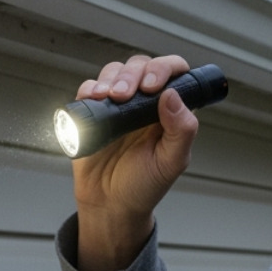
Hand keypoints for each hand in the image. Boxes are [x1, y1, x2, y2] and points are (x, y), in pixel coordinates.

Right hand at [71, 54, 198, 270]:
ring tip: (107, 98)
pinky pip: (90, 88)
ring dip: (111, 78)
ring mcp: (118, 105)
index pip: (174, 73)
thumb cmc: (144, 185)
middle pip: (141, 66)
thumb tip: (173, 96)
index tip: (152, 87)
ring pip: (115, 71)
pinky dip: (89, 88)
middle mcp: (144, 102)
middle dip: (132, 75)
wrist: (109, 204)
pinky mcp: (93, 112)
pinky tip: (91, 99)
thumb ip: (181, 131)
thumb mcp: (171, 162)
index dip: (164, 70)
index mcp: (169, 110)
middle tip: (124, 96)